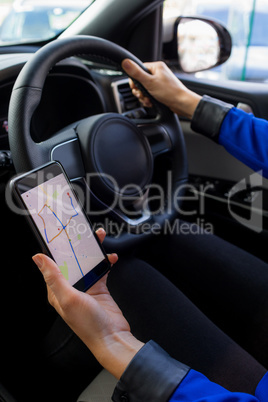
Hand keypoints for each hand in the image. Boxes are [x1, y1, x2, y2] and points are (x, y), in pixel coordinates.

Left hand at [32, 228, 143, 378]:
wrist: (113, 336)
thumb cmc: (89, 324)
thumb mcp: (68, 298)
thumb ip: (54, 277)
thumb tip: (38, 259)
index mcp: (57, 291)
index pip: (53, 264)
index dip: (56, 249)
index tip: (60, 234)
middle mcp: (70, 288)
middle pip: (72, 261)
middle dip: (78, 246)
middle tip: (84, 233)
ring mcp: (85, 287)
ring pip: (87, 263)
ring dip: (94, 251)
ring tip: (99, 239)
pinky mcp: (99, 288)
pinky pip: (100, 270)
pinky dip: (106, 262)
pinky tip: (111, 258)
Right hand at [121, 59, 200, 118]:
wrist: (182, 103)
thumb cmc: (169, 92)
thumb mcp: (149, 82)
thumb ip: (136, 73)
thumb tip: (125, 62)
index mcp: (156, 67)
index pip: (138, 69)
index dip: (134, 80)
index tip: (135, 88)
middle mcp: (158, 73)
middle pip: (140, 80)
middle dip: (139, 91)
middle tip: (142, 95)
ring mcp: (160, 82)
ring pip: (145, 89)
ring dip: (143, 96)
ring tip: (148, 101)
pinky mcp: (161, 90)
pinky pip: (150, 94)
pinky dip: (148, 99)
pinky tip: (151, 103)